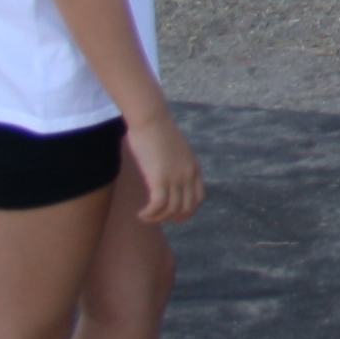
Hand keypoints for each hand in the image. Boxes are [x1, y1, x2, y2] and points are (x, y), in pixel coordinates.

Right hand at [126, 109, 204, 223]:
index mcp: (194, 167)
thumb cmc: (157, 131)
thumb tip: (166, 173)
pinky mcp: (160, 178)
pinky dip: (149, 214)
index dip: (188, 211)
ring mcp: (176, 177)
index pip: (198, 198)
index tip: (176, 218)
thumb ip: (175, 164)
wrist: (151, 119)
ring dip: (157, 218)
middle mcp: (188, 174)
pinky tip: (141, 214)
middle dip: (171, 218)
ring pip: (171, 209)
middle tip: (156, 219)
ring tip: (144, 217)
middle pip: (186, 207)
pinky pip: (158, 205)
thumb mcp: (174, 150)